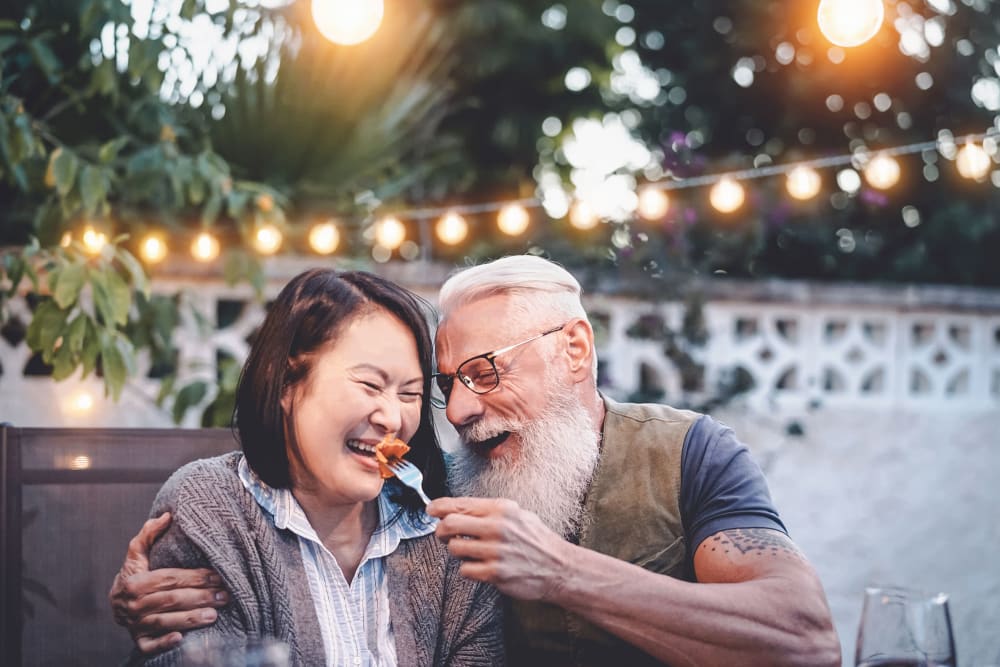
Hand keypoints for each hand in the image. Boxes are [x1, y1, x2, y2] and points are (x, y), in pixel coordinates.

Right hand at [108, 513, 228, 654]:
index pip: (169, 579)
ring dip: (190, 619)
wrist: (116, 603)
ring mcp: (135, 624)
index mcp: (135, 582)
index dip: (194, 577)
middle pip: (171, 600)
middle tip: (225, 595)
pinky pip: (149, 645)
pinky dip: (164, 643)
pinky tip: (181, 638)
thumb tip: (167, 515)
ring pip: (165, 621)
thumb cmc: (134, 573)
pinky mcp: (139, 640)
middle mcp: (134, 605)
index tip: (217, 575)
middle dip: (200, 597)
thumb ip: (149, 534)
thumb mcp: (137, 553)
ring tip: (215, 614)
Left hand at [426, 497, 571, 601]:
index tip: (431, 510)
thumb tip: (457, 508)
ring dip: (457, 551)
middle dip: (441, 530)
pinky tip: (480, 566)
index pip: (460, 503)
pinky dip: (468, 569)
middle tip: (443, 534)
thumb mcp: (518, 514)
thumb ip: (489, 511)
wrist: (559, 567)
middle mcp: (497, 527)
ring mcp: (495, 551)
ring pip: (454, 548)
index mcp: (501, 509)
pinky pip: (465, 569)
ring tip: (470, 552)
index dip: (438, 507)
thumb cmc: (537, 540)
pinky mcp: (495, 573)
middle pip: (450, 524)